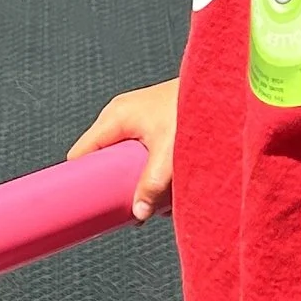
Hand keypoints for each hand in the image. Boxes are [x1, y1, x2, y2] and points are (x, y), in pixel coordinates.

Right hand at [68, 78, 178, 219]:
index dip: (80, 179)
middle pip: (103, 160)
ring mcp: (135, 119)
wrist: (220, 88)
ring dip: (137, 179)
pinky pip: (140, 152)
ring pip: (124, 158)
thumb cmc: (192, 107)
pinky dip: (149, 169)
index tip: (86, 204)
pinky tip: (168, 183)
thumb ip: (152, 184)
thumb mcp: (169, 153)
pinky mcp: (151, 123)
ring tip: (157, 197)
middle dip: (115, 185)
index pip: (81, 154)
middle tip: (130, 204)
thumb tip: (138, 213)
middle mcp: (120, 116)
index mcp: (114, 117)